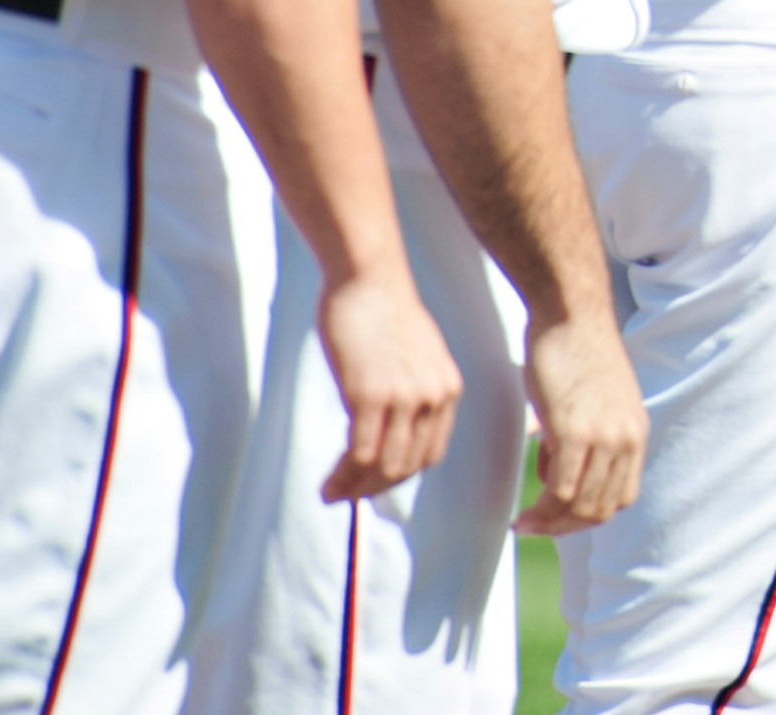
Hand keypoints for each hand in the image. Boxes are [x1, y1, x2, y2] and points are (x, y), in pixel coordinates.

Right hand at [315, 268, 463, 502]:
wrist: (369, 279)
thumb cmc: (384, 312)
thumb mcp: (417, 354)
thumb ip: (413, 389)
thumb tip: (393, 426)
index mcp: (448, 389)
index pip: (431, 454)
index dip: (401, 475)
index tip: (374, 483)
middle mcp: (433, 397)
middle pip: (408, 466)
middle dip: (375, 489)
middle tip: (346, 496)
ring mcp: (403, 398)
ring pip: (384, 467)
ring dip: (356, 489)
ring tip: (332, 494)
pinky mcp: (369, 395)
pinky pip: (360, 453)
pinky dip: (342, 477)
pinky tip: (327, 484)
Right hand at [511, 307, 646, 535]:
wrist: (571, 315)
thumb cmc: (572, 351)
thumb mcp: (592, 403)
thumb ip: (583, 437)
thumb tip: (554, 470)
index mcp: (635, 432)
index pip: (622, 497)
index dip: (589, 516)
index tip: (558, 519)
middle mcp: (626, 439)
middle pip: (601, 509)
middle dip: (565, 528)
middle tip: (534, 528)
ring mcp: (603, 437)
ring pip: (580, 506)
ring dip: (550, 524)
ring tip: (524, 525)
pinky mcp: (575, 432)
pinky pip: (560, 490)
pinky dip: (540, 512)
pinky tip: (522, 516)